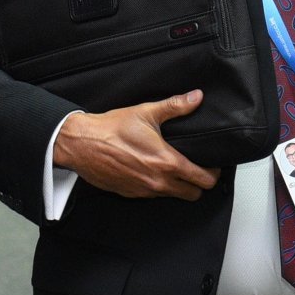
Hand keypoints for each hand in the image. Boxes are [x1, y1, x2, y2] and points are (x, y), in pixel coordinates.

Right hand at [52, 90, 219, 200]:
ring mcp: (143, 191)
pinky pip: (153, 196)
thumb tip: (196, 97)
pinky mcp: (130, 194)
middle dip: (200, 184)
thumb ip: (175, 106)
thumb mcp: (147, 112)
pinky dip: (159, 188)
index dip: (213, 174)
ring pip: (173, 197)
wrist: (80, 144)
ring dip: (179, 187)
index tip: (213, 165)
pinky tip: (155, 172)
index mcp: (167, 163)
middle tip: (198, 170)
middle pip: (193, 194)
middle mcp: (158, 181)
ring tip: (177, 170)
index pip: (203, 180)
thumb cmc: (111, 129)